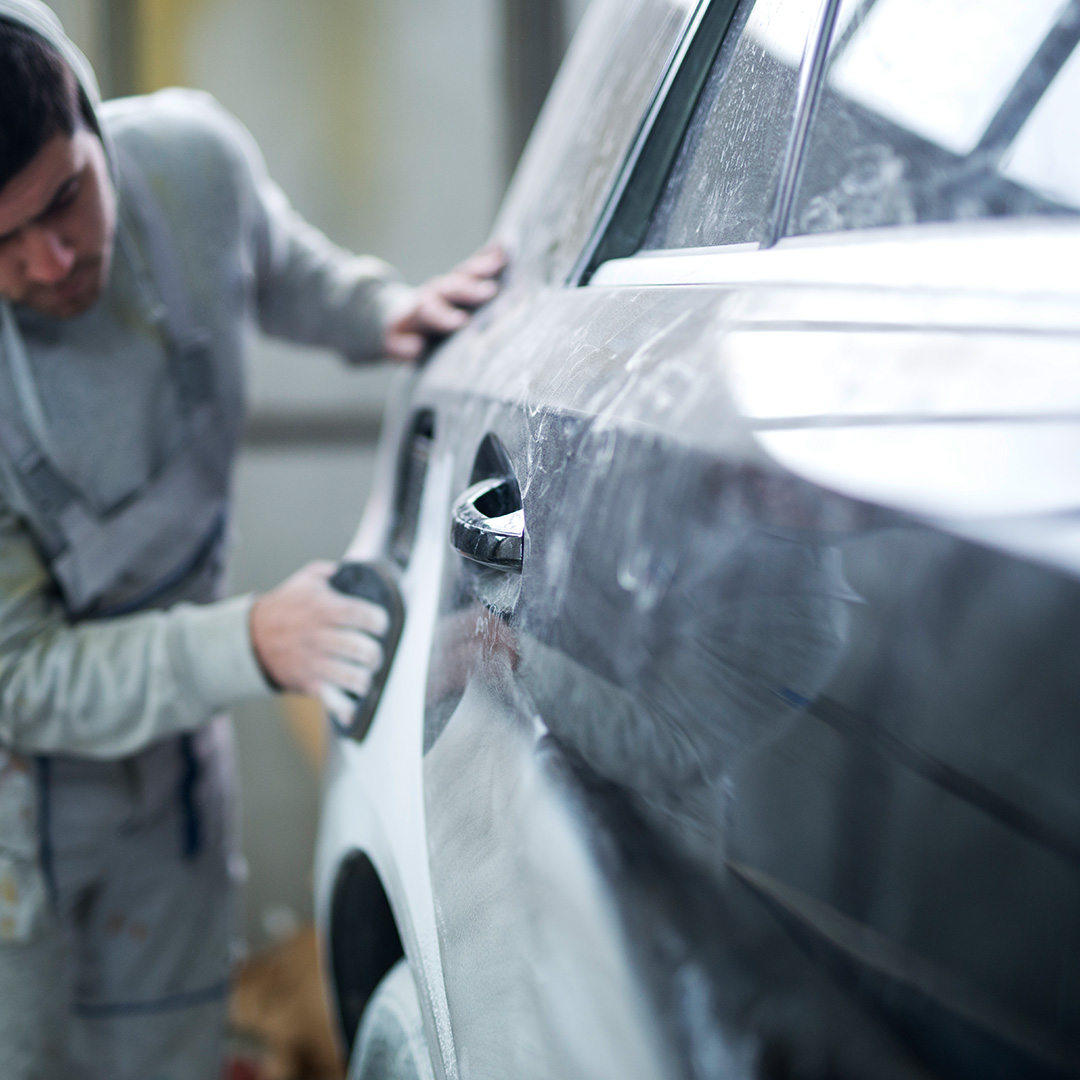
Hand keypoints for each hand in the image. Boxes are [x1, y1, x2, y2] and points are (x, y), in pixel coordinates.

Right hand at [249, 561, 387, 697]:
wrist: (251, 638)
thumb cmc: (284, 607)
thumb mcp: (304, 581)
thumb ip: (330, 573)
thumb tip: (352, 568)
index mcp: (324, 609)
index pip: (364, 615)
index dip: (379, 621)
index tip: (379, 624)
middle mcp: (321, 637)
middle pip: (364, 650)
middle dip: (375, 653)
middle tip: (372, 653)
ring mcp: (315, 663)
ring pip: (355, 677)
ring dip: (365, 677)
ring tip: (363, 673)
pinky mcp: (309, 683)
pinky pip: (333, 701)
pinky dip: (346, 708)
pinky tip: (353, 708)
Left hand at [383, 242, 506, 361]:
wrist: (404, 318)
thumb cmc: (405, 338)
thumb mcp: (397, 346)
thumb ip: (402, 347)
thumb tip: (416, 346)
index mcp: (418, 310)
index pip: (430, 311)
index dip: (444, 316)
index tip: (461, 322)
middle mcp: (434, 291)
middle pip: (451, 287)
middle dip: (470, 289)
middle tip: (490, 292)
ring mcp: (449, 283)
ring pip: (464, 274)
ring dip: (482, 268)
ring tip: (501, 261)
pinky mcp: (462, 278)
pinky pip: (475, 266)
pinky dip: (487, 256)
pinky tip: (502, 247)